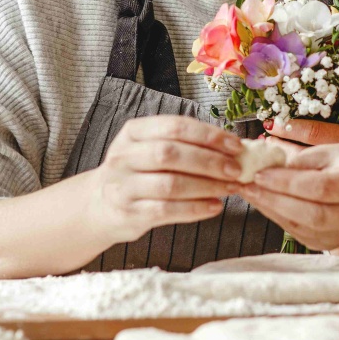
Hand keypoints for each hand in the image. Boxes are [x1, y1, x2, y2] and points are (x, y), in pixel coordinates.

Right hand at [92, 115, 243, 243]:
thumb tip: (232, 148)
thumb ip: (184, 145)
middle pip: (171, 154)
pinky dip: (195, 209)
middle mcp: (124, 156)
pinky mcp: (129, 213)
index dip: (208, 135)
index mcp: (133, 132)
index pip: (175, 126)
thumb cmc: (139, 172)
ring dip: (207, 186)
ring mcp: (123, 186)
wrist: (102, 204)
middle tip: (236, 169)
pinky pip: (166, 211)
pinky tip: (215, 206)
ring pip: (170, 184)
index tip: (235, 145)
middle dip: (210, 161)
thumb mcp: (151, 148)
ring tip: (231, 188)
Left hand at [240, 140, 338, 251]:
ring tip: (249, 193)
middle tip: (248, 186)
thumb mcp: (327, 150)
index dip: (288, 183)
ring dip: (271, 210)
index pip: (322, 187)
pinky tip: (262, 203)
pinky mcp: (331, 243)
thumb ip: (299, 160)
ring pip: (305, 228)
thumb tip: (264, 169)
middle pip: (314, 214)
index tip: (260, 173)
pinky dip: (277, 218)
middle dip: (276, 200)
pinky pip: (300, 234)